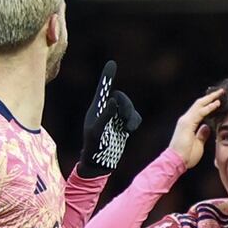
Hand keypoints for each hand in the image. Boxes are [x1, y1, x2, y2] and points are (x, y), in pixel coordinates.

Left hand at [78, 61, 142, 177]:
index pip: (103, 89)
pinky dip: (134, 122)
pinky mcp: (123, 126)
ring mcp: (115, 118)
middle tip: (123, 119)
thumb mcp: (96, 131)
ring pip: (129, 107)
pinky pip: (135, 117)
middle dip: (125, 106)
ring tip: (125, 128)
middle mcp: (106, 111)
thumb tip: (113, 99)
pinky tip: (128, 130)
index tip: (112, 63)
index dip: (107, 77)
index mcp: (96, 109)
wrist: (97, 164)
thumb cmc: (92, 148)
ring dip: (130, 115)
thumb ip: (105, 115)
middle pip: (120, 98)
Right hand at [168, 89, 222, 167]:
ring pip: (199, 105)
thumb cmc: (186, 156)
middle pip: (199, 104)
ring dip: (210, 99)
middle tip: (221, 91)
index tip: (218, 100)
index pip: (199, 110)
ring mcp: (185, 121)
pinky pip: (199, 113)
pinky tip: (216, 103)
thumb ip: (202, 134)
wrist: (176, 161)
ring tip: (220, 93)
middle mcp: (185, 120)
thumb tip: (206, 127)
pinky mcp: (186, 124)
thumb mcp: (198, 143)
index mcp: (188, 125)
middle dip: (210, 97)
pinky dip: (208, 107)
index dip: (209, 104)